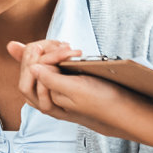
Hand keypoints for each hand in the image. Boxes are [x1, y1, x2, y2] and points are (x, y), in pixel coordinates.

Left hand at [9, 39, 134, 138]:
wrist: (122, 108)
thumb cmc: (101, 101)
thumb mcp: (76, 89)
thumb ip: (51, 80)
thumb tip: (32, 68)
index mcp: (47, 103)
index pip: (29, 76)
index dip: (37, 59)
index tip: (52, 47)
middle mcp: (47, 99)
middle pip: (31, 70)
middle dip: (42, 53)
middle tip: (61, 44)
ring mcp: (56, 91)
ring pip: (40, 66)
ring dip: (50, 52)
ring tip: (67, 46)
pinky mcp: (65, 84)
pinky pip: (52, 66)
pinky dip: (57, 56)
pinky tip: (68, 50)